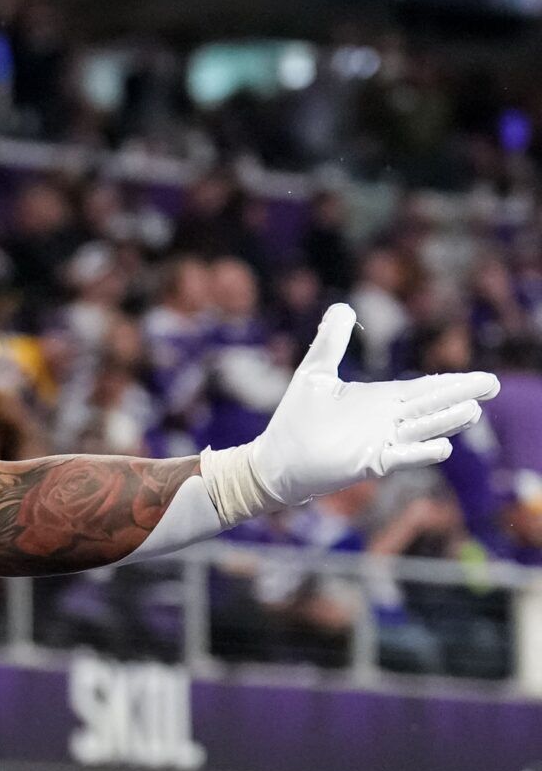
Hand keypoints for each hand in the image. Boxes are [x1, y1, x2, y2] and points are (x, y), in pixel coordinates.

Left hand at [248, 304, 497, 505]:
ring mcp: (381, 443)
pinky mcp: (370, 464)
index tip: (483, 379)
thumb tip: (342, 306)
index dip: (453, 383)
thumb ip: (331, 340)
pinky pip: (401, 458)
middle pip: (431, 406)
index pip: (425, 389)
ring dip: (445, 422)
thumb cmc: (296, 418)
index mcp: (381, 399)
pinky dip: (420, 453)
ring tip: (472, 411)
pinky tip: (443, 447)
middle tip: (493, 385)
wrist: (276, 457)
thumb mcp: (316, 371)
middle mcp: (387, 421)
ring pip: (421, 430)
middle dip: (461, 396)